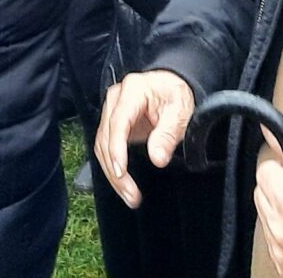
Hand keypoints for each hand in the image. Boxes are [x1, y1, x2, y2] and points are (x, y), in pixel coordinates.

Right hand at [95, 69, 195, 207]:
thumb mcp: (181, 112)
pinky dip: (112, 167)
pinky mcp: (112, 123)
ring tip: (129, 196)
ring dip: (112, 173)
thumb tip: (158, 159)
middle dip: (115, 170)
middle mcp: (116, 98)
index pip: (118, 121)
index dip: (117, 149)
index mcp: (133, 90)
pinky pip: (105, 147)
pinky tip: (123, 183)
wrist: (172, 86)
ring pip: (102, 145)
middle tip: (131, 195)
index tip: (121, 172)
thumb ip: (168, 134)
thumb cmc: (176, 95)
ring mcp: (111, 110)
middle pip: (106, 137)